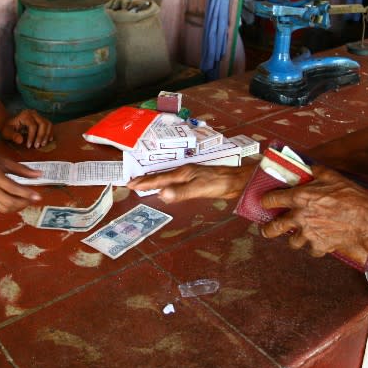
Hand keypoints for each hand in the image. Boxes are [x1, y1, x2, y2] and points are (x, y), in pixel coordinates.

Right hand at [0, 149, 42, 212]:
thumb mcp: (3, 160)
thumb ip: (22, 169)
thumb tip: (39, 175)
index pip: (13, 188)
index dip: (27, 194)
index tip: (38, 197)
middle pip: (9, 202)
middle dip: (23, 203)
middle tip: (32, 200)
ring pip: (3, 208)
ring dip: (16, 207)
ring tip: (24, 201)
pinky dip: (7, 207)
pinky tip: (13, 201)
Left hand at [1, 109, 52, 148]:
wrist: (10, 123)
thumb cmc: (8, 128)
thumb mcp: (7, 132)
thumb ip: (12, 136)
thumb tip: (20, 140)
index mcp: (25, 115)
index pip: (33, 126)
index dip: (32, 137)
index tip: (29, 146)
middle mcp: (33, 113)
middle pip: (42, 124)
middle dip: (41, 136)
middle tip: (37, 146)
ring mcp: (38, 115)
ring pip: (48, 124)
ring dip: (47, 135)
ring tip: (43, 144)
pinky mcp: (41, 118)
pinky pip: (49, 125)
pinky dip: (50, 132)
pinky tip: (48, 140)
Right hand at [126, 164, 250, 202]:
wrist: (237, 180)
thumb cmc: (219, 183)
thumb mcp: (199, 189)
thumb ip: (180, 192)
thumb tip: (161, 194)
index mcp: (182, 173)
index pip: (159, 179)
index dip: (145, 183)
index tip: (130, 185)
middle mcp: (184, 172)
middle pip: (161, 176)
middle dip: (145, 180)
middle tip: (131, 183)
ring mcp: (190, 175)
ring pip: (167, 178)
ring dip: (154, 181)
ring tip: (144, 184)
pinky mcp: (196, 180)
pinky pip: (175, 181)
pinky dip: (165, 184)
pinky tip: (167, 187)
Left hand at [259, 165, 367, 263]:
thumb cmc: (352, 197)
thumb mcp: (333, 177)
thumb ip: (316, 172)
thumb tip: (310, 168)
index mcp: (300, 197)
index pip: (271, 199)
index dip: (266, 200)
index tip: (265, 202)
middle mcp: (300, 217)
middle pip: (273, 228)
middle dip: (268, 230)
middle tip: (267, 229)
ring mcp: (309, 234)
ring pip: (293, 242)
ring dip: (296, 238)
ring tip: (300, 235)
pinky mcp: (320, 246)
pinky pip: (312, 250)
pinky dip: (315, 247)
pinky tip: (320, 241)